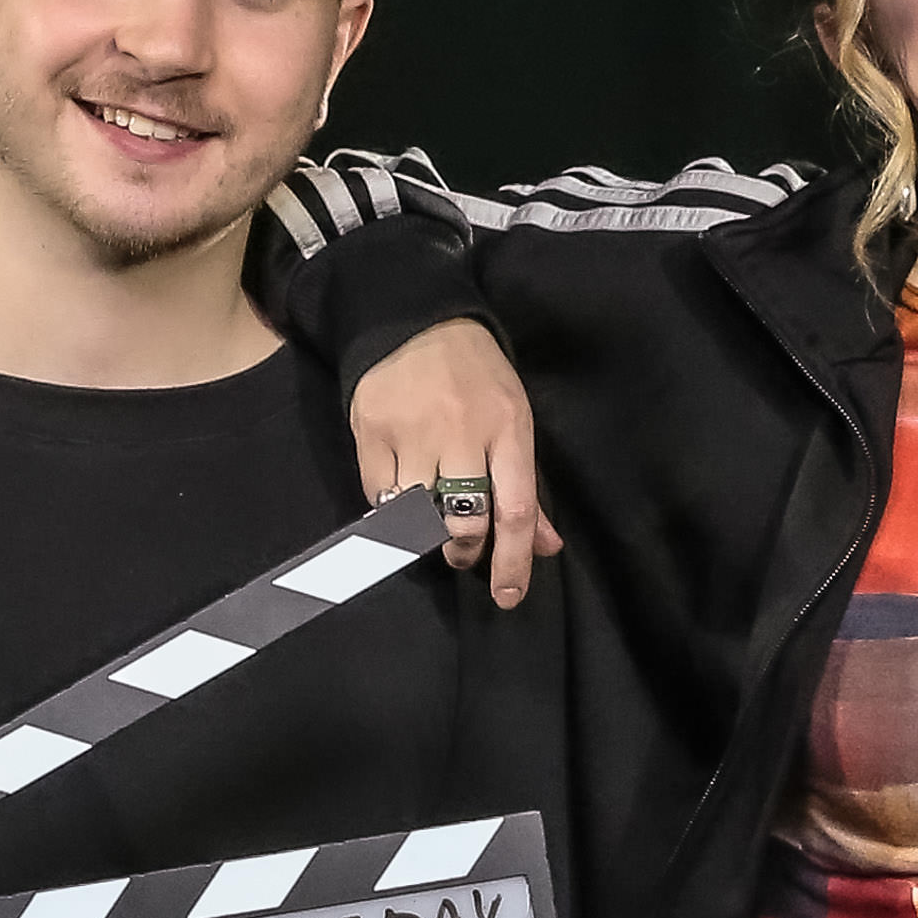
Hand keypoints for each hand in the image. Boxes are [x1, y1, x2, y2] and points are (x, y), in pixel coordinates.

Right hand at [347, 316, 552, 607]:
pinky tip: (402, 493)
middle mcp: (461, 432)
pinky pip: (380, 495)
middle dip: (465, 550)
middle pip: (464, 520)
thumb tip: (545, 546)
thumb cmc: (477, 376)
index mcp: (507, 429)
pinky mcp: (371, 430)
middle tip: (463, 550)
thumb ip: (527, 487)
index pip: (515, 510)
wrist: (417, 321)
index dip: (512, 562)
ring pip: (419, 514)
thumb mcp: (514, 419)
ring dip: (427, 533)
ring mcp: (413, 432)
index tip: (508, 596)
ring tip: (432, 522)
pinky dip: (391, 508)